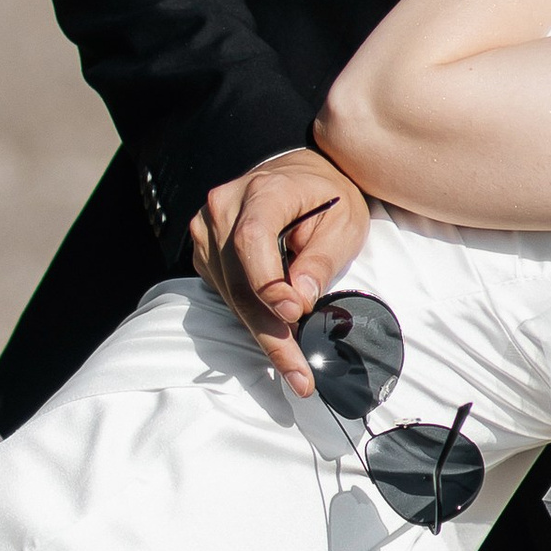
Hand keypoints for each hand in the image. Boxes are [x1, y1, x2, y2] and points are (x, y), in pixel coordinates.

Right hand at [188, 147, 369, 393]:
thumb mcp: (344, 221)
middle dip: (271, 331)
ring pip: (231, 295)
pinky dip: (253, 320)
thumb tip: (300, 298)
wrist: (301, 177)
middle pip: (240, 279)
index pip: (252, 239)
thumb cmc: (328, 197)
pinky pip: (227, 294)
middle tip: (300, 373)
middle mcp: (224, 208)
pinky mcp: (206, 253)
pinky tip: (280, 341)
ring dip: (263, 334)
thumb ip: (321, 258)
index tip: (294, 314)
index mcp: (262, 190)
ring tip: (296, 369)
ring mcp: (208, 231)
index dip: (268, 282)